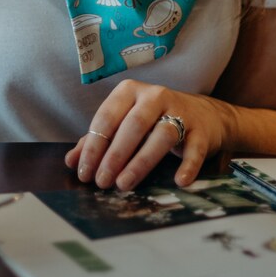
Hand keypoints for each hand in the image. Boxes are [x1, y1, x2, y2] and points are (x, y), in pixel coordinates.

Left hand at [64, 80, 228, 190]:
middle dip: (115, 155)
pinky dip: (187, 165)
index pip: (107, 117)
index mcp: (130, 91)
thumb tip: (72, 161)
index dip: (94, 146)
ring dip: (141, 161)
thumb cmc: (154, 121)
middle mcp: (155, 96)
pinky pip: (194, 149)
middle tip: (102, 182)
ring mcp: (181, 111)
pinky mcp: (201, 130)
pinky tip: (179, 181)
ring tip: (124, 184)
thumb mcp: (125, 123)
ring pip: (161, 135)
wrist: (203, 116)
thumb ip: (99, 139)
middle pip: (133, 125)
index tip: (85, 173)